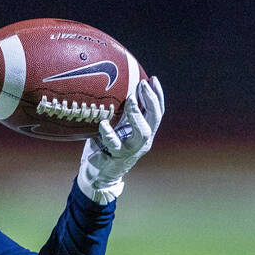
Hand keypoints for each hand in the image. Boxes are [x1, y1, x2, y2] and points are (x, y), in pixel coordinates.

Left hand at [77, 76, 164, 203]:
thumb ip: (120, 114)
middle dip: (151, 100)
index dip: (157, 95)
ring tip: (130, 99)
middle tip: (142, 84)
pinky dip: (109, 134)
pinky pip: (114, 145)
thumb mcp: (115, 128)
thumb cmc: (105, 147)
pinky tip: (102, 124)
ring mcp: (131, 150)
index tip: (152, 78)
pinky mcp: (116, 158)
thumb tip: (118, 88)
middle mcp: (142, 141)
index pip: (156, 111)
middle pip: (154, 119)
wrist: (98, 175)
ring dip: (137, 114)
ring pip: (142, 132)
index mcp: (144, 132)